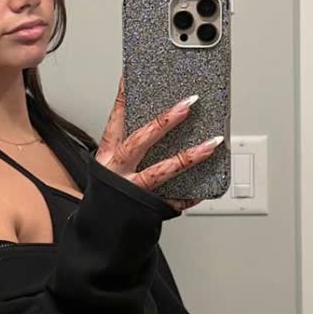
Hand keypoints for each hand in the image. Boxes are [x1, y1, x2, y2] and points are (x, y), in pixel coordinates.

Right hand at [95, 78, 221, 210]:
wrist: (100, 236)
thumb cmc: (107, 198)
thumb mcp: (109, 168)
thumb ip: (128, 147)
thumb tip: (156, 120)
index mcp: (107, 157)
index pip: (115, 122)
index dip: (123, 99)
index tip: (131, 78)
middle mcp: (118, 172)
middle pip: (140, 141)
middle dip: (165, 122)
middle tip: (188, 104)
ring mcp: (134, 191)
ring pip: (162, 171)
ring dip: (190, 156)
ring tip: (212, 143)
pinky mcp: (148, 209)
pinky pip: (174, 200)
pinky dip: (190, 195)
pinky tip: (204, 187)